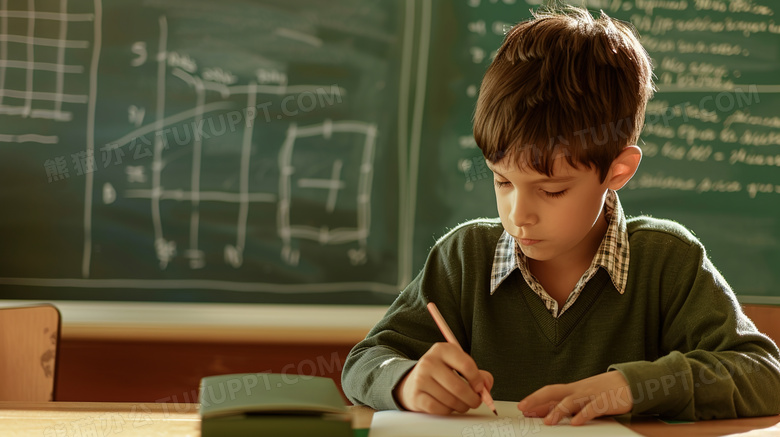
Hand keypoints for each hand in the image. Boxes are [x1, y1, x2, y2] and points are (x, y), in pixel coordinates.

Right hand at [394, 342, 493, 414]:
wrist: (414, 381)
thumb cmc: (442, 373)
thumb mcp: (458, 365)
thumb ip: (478, 374)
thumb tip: (486, 386)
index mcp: (443, 350)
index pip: (466, 365)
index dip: (478, 380)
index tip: (480, 388)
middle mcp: (429, 362)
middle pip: (459, 387)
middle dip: (472, 399)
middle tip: (475, 401)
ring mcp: (420, 379)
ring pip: (451, 401)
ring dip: (461, 406)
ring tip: (461, 403)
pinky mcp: (416, 396)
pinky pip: (440, 409)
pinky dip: (448, 411)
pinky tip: (448, 405)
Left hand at [517, 371, 631, 425]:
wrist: (628, 383)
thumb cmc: (602, 392)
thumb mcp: (581, 398)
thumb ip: (563, 405)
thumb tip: (543, 413)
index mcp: (571, 389)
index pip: (548, 392)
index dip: (534, 399)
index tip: (521, 407)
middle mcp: (578, 390)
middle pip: (553, 391)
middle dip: (537, 399)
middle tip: (524, 408)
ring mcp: (590, 395)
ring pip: (571, 401)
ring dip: (558, 411)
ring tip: (548, 421)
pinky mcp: (604, 401)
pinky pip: (592, 408)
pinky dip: (583, 415)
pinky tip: (576, 422)